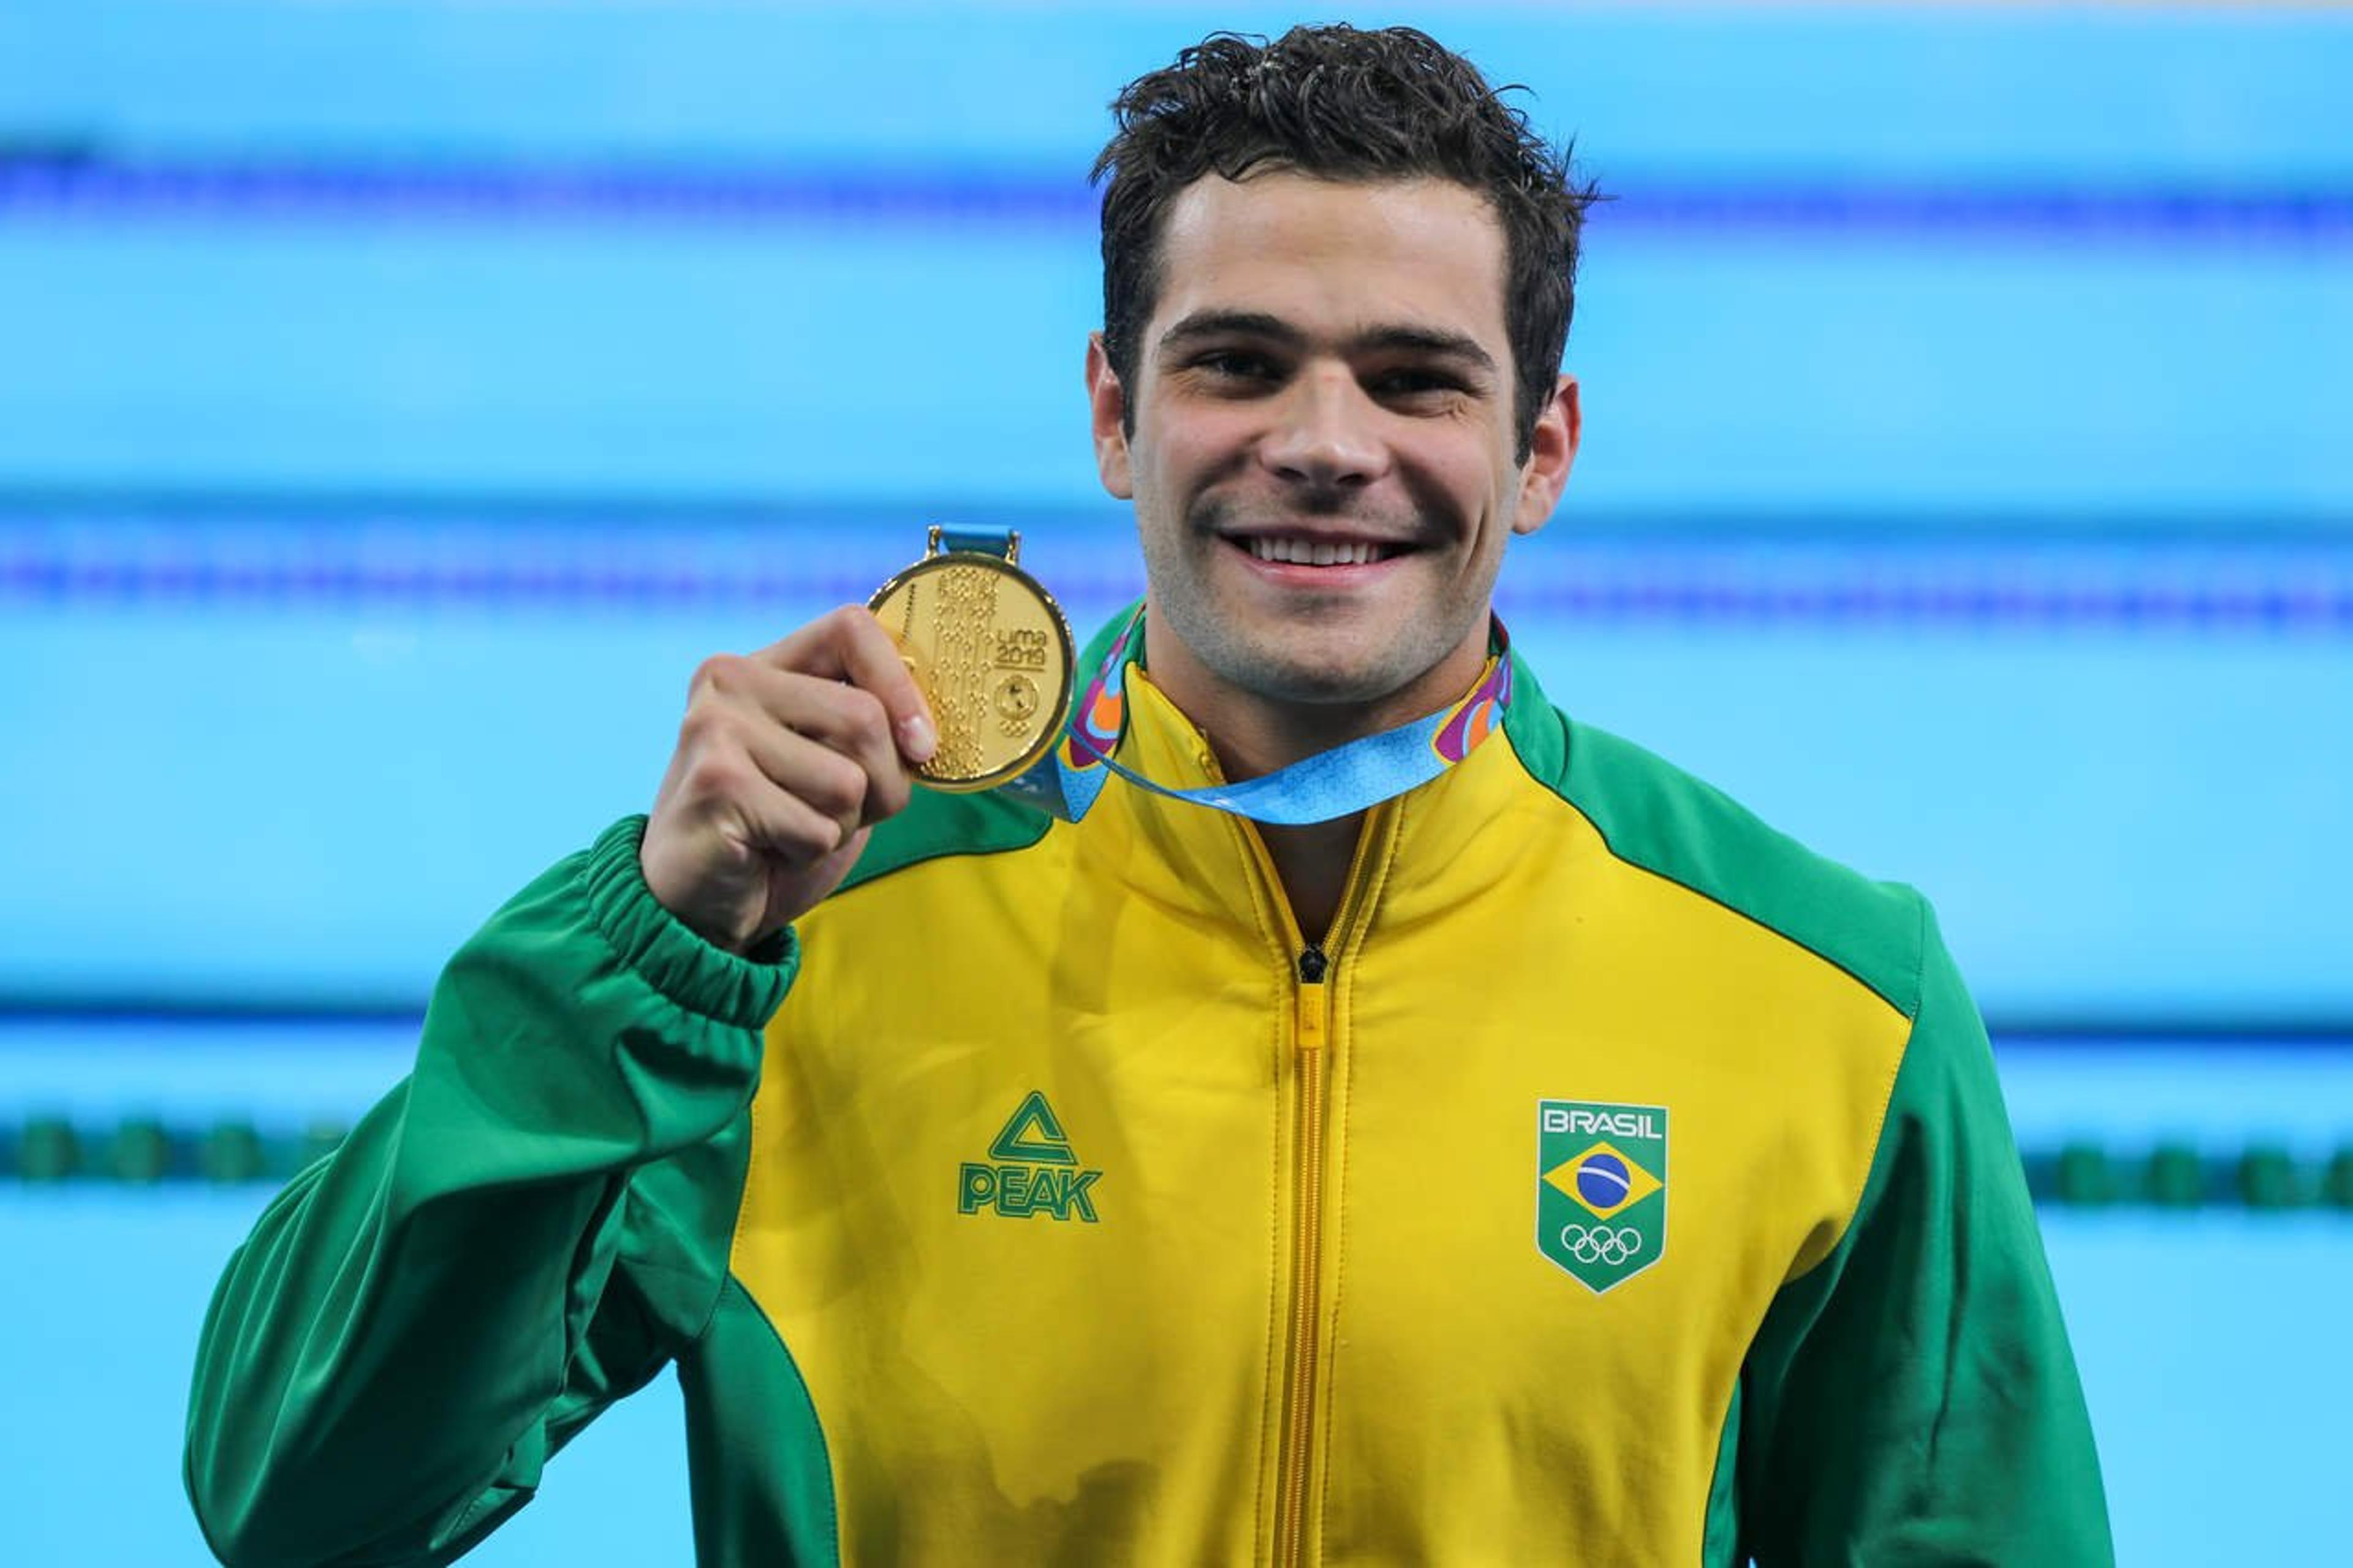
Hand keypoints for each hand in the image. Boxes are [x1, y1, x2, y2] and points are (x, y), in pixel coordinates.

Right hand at [641, 606, 936, 950]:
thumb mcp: (831, 764)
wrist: (695, 904)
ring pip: (847, 781)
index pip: (852, 627)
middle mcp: (730, 680)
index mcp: (763, 664)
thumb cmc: (776, 831)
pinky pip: (818, 827)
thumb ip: (870, 729)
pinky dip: (809, 853)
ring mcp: (715, 728)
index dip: (902, 684)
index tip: (922, 745)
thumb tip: (929, 729)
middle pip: (865, 717)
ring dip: (841, 825)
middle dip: (880, 785)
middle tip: (836, 813)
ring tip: (790, 829)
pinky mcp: (716, 784)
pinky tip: (766, 850)